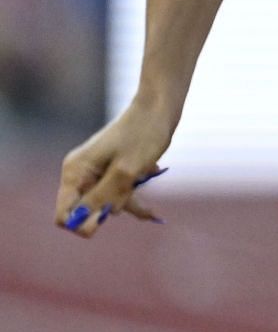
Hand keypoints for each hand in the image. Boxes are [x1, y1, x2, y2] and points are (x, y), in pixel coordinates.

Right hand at [55, 103, 171, 237]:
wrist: (160, 107)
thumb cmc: (143, 135)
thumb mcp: (126, 171)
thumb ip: (103, 197)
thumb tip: (82, 223)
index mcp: (75, 172)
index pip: (64, 214)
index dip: (82, 222)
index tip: (106, 213)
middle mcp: (81, 174)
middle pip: (87, 210)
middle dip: (109, 209)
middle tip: (131, 191)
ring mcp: (96, 173)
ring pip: (106, 203)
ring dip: (127, 202)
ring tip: (149, 195)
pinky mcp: (113, 171)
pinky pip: (118, 194)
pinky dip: (134, 199)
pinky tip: (153, 213)